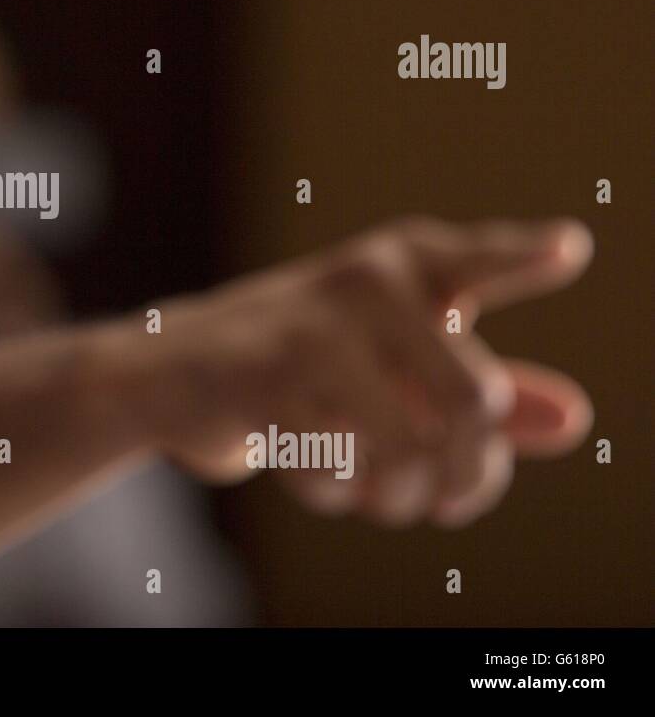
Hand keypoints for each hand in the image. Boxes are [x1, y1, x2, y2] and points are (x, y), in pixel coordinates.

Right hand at [118, 216, 594, 527]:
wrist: (175, 369)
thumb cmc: (304, 361)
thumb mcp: (394, 363)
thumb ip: (482, 391)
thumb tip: (573, 421)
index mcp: (402, 264)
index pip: (473, 259)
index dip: (521, 254)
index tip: (567, 249)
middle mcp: (362, 282)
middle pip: (472, 399)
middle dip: (471, 474)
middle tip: (451, 500)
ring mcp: (310, 328)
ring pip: (406, 449)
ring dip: (399, 498)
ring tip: (384, 497)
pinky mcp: (262, 379)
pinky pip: (336, 467)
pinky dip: (335, 492)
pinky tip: (320, 473)